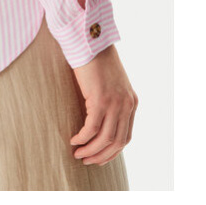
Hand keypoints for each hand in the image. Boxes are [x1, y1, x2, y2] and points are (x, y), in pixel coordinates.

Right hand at [70, 44, 137, 165]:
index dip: (112, 152)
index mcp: (132, 103)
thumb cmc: (97, 62)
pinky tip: (73, 139)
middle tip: (86, 161)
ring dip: (90, 150)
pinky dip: (82, 138)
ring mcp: (115, 103)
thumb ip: (111, 102)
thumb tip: (98, 121)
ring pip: (104, 139)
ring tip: (77, 153)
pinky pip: (91, 128)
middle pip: (117, 142)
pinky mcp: (100, 100)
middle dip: (101, 156)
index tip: (98, 158)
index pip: (125, 136)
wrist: (91, 44)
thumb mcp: (111, 85)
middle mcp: (127, 105)